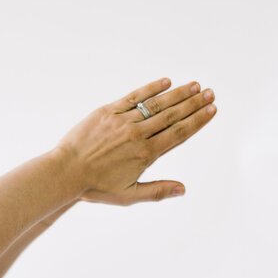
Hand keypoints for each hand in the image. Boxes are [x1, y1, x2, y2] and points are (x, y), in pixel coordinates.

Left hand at [55, 77, 216, 205]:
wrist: (65, 172)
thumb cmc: (95, 187)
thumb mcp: (128, 195)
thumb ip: (157, 191)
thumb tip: (183, 189)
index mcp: (145, 154)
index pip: (178, 133)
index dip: (198, 121)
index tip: (212, 110)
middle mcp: (137, 134)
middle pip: (173, 115)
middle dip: (194, 104)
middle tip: (211, 93)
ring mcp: (123, 121)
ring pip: (156, 104)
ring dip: (178, 94)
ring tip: (195, 86)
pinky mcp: (108, 112)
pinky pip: (134, 97)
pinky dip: (151, 89)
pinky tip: (166, 82)